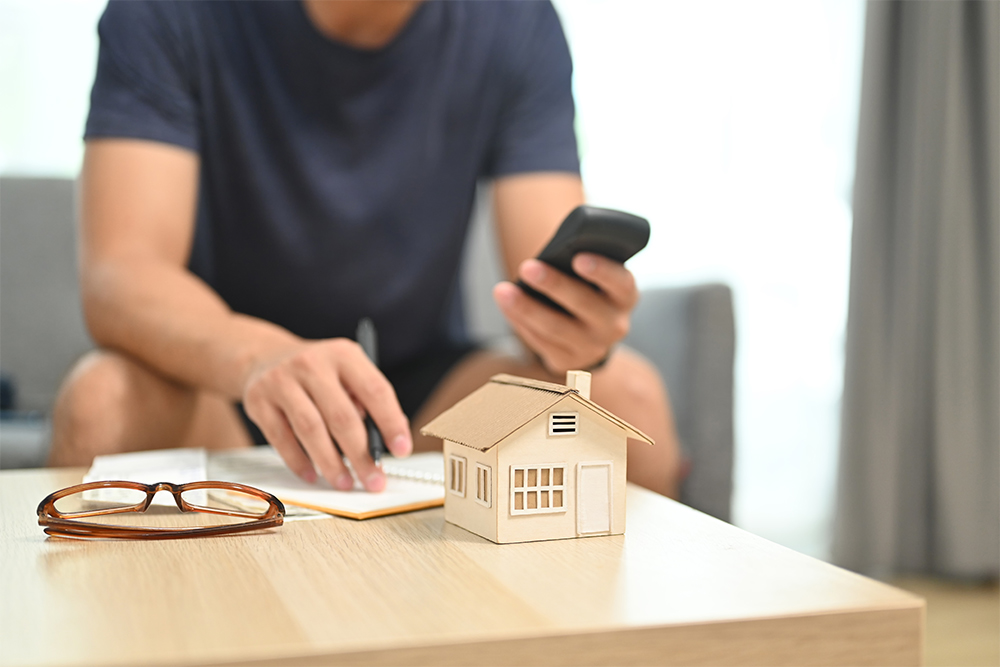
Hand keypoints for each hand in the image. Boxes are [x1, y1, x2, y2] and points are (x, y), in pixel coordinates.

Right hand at [241, 338, 411, 490]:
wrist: (264, 356)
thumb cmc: (318, 372)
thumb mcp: (346, 371)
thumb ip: (366, 400)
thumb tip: (385, 440)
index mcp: (343, 355)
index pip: (374, 390)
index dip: (391, 423)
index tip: (402, 450)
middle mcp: (312, 364)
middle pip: (342, 416)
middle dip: (361, 454)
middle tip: (374, 480)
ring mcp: (281, 381)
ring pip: (311, 430)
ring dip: (331, 463)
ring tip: (345, 483)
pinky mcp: (258, 401)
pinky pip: (281, 439)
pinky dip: (300, 462)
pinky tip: (314, 476)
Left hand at [493, 253, 638, 374]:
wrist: (590, 334)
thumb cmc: (588, 290)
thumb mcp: (595, 277)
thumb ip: (582, 264)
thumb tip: (548, 258)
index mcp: (625, 296)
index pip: (620, 283)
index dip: (601, 270)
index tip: (577, 258)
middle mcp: (614, 325)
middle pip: (583, 304)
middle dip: (554, 285)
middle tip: (527, 267)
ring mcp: (592, 347)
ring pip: (556, 327)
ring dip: (527, 308)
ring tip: (503, 290)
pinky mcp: (568, 362)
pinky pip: (540, 342)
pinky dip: (520, 321)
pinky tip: (506, 304)